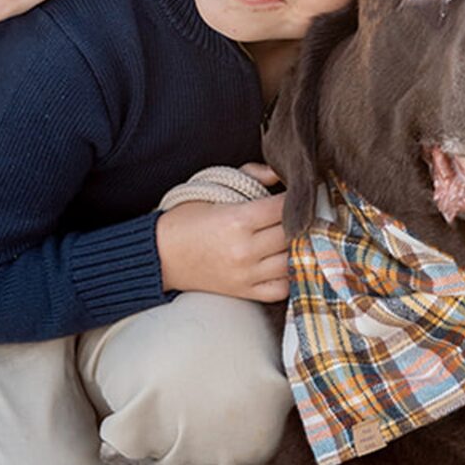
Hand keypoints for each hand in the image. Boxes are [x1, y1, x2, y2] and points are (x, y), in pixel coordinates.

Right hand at [157, 184, 289, 302]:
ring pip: (292, 260)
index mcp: (237, 220)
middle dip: (300, 220)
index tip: (299, 193)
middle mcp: (244, 249)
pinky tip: (287, 261)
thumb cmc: (185, 220)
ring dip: (299, 247)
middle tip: (303, 212)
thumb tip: (278, 172)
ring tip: (297, 235)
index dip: (296, 198)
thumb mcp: (212, 188)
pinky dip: (290, 275)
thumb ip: (249, 175)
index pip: (284, 207)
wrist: (160, 255)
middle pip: (292, 233)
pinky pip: (281, 288)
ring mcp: (246, 274)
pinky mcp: (245, 291)